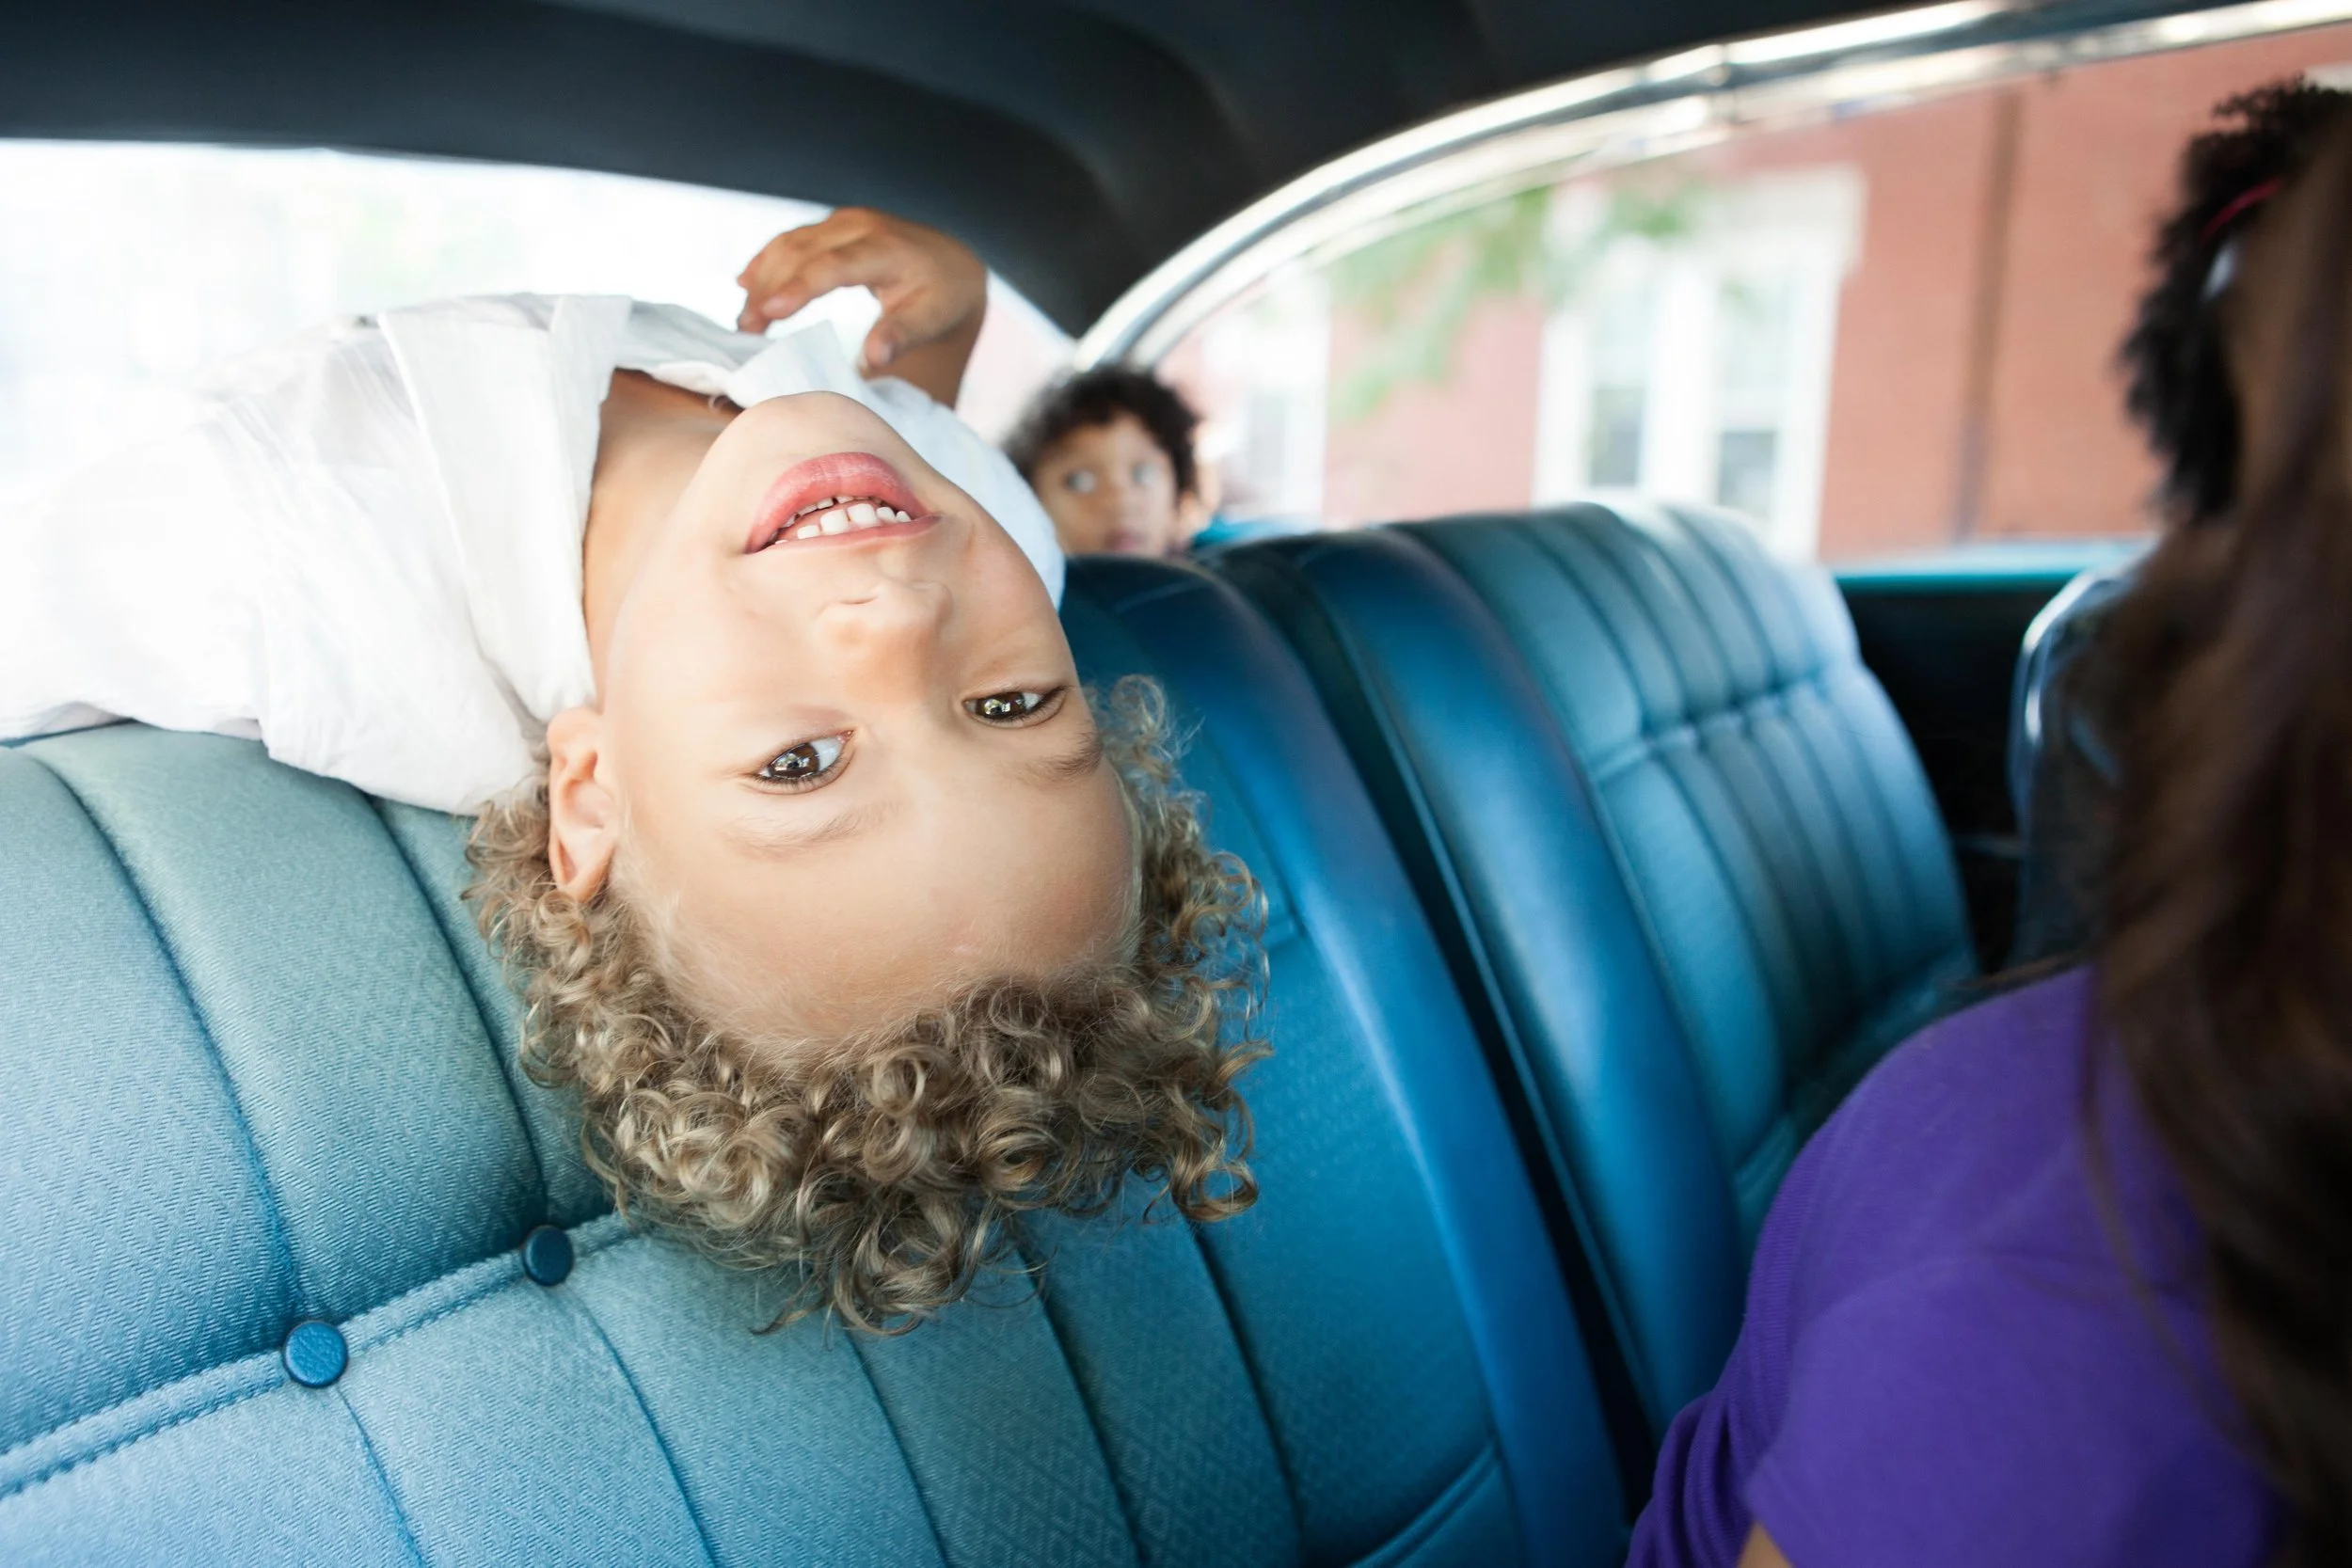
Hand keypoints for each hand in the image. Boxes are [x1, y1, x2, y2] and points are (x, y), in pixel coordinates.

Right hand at [735, 207, 986, 403]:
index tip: (769, 312)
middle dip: (768, 289)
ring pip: (790, 243)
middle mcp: (861, 227)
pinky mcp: (832, 226)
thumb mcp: (933, 319)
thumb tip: (874, 359)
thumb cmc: (941, 297)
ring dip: (761, 278)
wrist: (951, 263)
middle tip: (745, 331)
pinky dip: (766, 261)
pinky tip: (745, 283)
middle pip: (801, 252)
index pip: (835, 266)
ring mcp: (843, 222)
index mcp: (888, 249)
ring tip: (745, 320)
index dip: (800, 287)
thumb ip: (903, 335)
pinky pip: (791, 239)